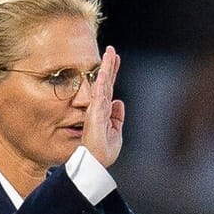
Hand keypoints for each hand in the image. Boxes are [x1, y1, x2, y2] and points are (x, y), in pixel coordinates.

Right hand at [81, 45, 125, 168]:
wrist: (95, 163)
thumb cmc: (103, 151)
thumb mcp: (116, 132)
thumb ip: (117, 116)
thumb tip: (119, 102)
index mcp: (104, 111)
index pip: (109, 88)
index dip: (111, 73)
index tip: (115, 59)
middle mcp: (99, 107)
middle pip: (106, 82)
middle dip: (109, 65)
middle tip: (112, 50)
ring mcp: (96, 109)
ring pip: (102, 84)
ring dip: (106, 68)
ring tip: (110, 53)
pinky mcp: (94, 114)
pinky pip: (98, 94)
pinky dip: (101, 82)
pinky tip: (103, 70)